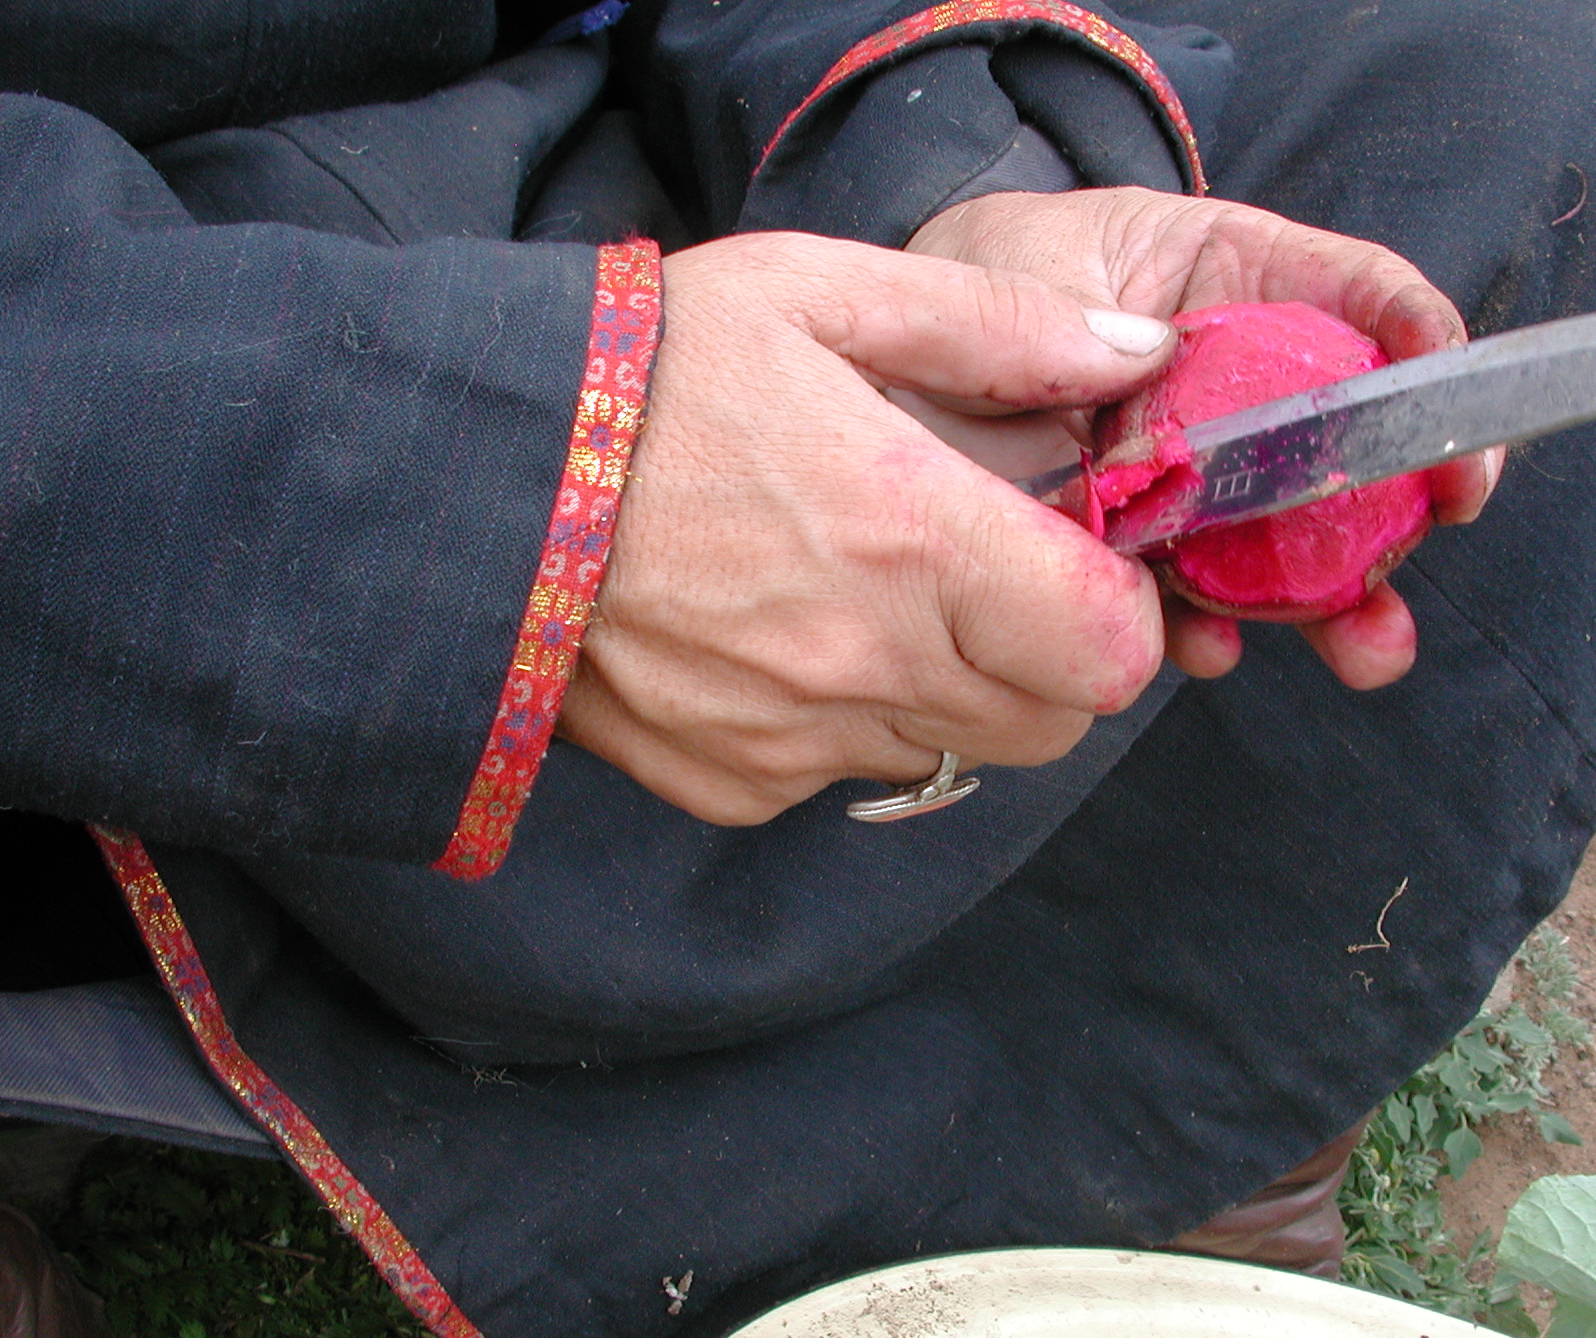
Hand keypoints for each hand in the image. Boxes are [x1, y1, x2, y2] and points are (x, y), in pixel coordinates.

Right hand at [557, 231, 1179, 825]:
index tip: (1084, 560)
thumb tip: (1137, 354)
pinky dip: (845, 722)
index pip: (1111, 651)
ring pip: (953, 751)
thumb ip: (997, 328)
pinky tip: (781, 638)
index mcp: (912, 538)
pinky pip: (842, 775)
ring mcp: (794, 740)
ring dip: (952, 689)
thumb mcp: (819, 294)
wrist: (458, 476)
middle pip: (1053, 722)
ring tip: (870, 592)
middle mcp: (865, 662)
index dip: (1123, 613)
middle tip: (990, 574)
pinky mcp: (730, 784)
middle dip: (1052, 658)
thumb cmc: (642, 368)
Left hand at [907, 188, 1505, 686]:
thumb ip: (1086, 317)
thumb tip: (1152, 371)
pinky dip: (1209, 630)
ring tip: (1366, 647)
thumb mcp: (1027, 266)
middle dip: (1405, 502)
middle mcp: (1239, 387)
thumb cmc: (975, 275)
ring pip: (1291, 540)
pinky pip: (1196, 598)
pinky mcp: (1146, 550)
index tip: (1457, 407)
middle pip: (1350, 443)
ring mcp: (1200, 477)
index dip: (1423, 349)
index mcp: (1238, 284)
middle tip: (1441, 525)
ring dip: (1335, 600)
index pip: (1360, 300)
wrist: (892, 360)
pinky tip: (1205, 645)